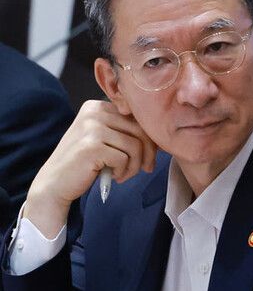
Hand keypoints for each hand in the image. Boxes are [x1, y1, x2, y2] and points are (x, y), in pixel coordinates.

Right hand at [24, 100, 156, 237]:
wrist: (54, 184)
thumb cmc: (85, 163)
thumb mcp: (105, 139)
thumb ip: (126, 130)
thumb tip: (160, 134)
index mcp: (98, 106)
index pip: (138, 117)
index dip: (150, 138)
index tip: (149, 156)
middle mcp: (94, 112)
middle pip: (140, 130)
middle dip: (148, 153)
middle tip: (145, 169)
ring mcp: (91, 128)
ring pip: (135, 145)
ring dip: (135, 166)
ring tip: (124, 174)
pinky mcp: (91, 146)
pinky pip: (124, 158)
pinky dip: (123, 171)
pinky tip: (113, 176)